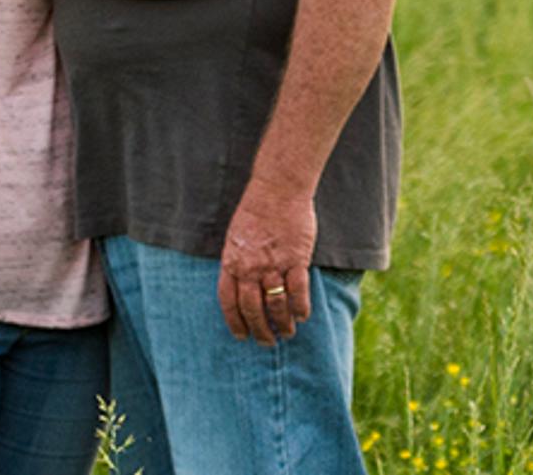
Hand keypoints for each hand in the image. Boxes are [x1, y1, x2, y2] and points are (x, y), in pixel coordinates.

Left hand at [218, 186, 317, 344]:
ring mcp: (273, 264)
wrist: (277, 190)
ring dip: (282, 324)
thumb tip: (241, 289)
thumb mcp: (235, 239)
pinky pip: (298, 291)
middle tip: (268, 341)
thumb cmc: (255, 212)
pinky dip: (301, 308)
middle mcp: (250, 268)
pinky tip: (303, 316)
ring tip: (288, 333)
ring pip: (276, 304)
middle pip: (252, 309)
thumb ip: (237, 264)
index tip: (242, 336)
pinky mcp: (295, 259)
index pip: (229, 302)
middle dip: (260, 330)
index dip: (235, 323)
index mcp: (231, 262)